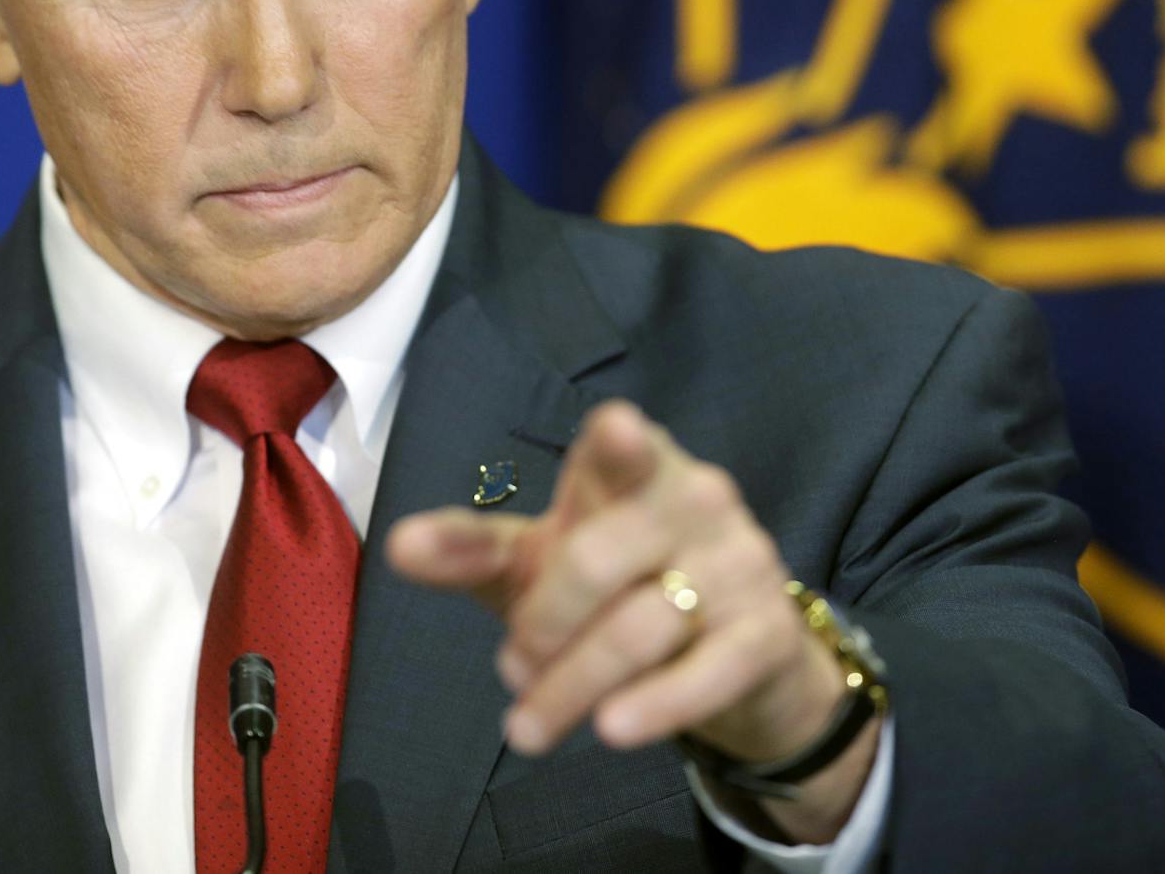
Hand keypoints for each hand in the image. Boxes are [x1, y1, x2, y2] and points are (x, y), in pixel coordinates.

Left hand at [384, 400, 877, 840]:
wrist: (735, 657)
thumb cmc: (618, 585)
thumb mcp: (538, 562)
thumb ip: (471, 550)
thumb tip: (397, 544)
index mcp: (633, 467)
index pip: (620, 447)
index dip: (618, 443)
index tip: (617, 433)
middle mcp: (694, 500)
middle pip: (598, 561)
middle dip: (541, 626)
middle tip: (511, 672)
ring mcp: (739, 563)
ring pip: (641, 628)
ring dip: (572, 686)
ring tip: (529, 725)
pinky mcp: (768, 633)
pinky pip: (707, 673)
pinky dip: (656, 705)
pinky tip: (612, 731)